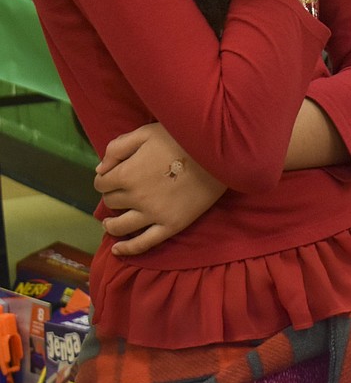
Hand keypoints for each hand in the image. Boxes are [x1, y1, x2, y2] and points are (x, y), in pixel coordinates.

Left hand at [94, 123, 226, 256]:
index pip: (102, 183)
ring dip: (111, 224)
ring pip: (121, 225)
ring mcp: (153, 214)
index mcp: (127, 173)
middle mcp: (136, 197)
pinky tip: (117, 250)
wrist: (217, 151)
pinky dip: (128, 249)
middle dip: (112, 196)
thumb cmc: (181, 136)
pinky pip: (144, 243)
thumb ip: (117, 148)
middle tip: (120, 191)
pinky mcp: (171, 225)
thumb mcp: (146, 132)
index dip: (104, 179)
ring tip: (110, 223)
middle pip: (111, 202)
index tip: (111, 176)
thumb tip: (100, 169)